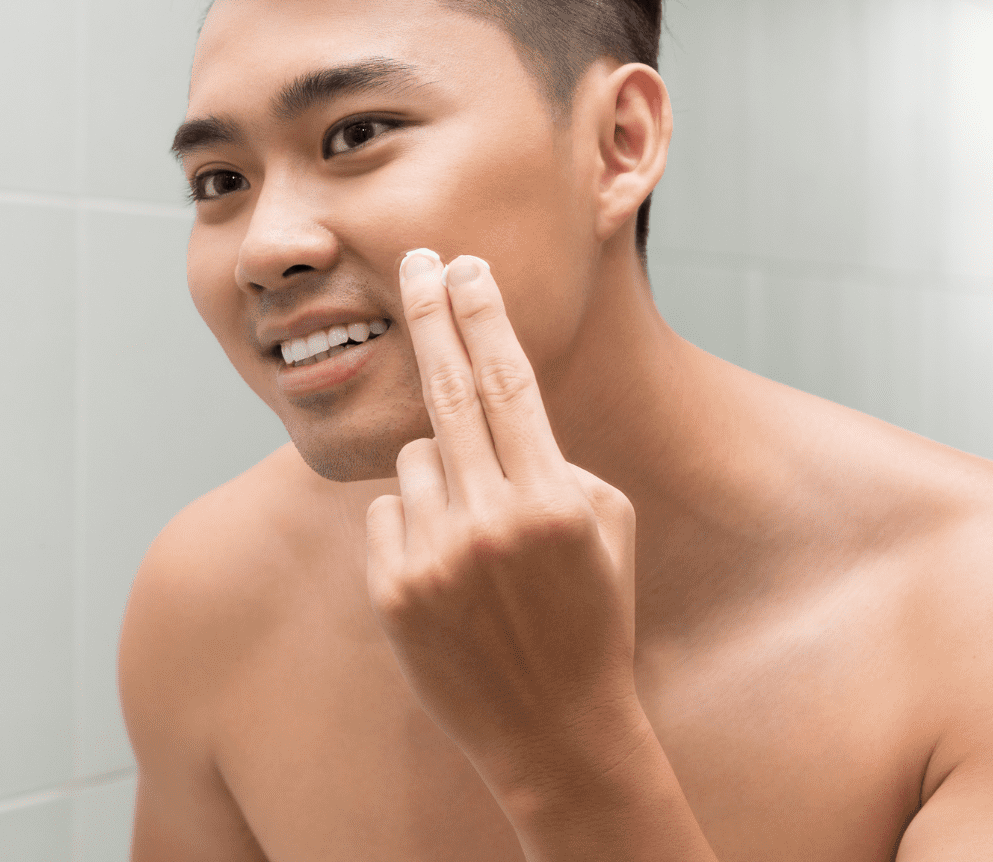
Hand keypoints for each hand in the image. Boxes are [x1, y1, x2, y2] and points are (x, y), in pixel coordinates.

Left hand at [365, 249, 644, 802]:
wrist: (555, 731)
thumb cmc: (590, 618)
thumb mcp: (606, 531)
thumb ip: (555, 460)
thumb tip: (494, 406)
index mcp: (554, 500)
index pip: (510, 383)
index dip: (482, 316)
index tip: (465, 264)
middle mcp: (491, 521)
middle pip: (447, 390)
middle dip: (430, 315)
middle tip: (416, 262)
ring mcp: (436, 556)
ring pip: (413, 461)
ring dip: (438, 479)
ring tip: (478, 544)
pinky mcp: (392, 589)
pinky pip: (386, 514)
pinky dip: (410, 527)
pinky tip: (449, 578)